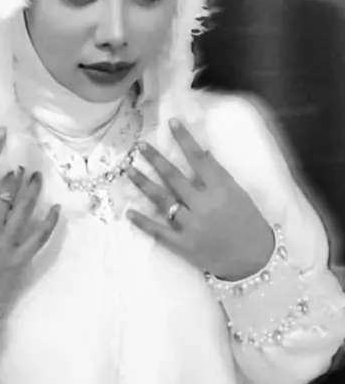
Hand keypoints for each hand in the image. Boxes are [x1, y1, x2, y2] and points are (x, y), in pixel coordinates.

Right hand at [0, 128, 59, 325]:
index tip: (3, 132)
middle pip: (8, 191)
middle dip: (16, 176)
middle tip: (21, 167)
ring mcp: (5, 242)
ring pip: (25, 209)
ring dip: (33, 190)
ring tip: (37, 177)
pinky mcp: (18, 259)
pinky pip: (38, 237)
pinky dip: (49, 222)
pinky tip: (55, 208)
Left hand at [126, 118, 273, 280]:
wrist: (255, 260)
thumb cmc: (249, 223)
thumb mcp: (240, 194)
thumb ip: (219, 174)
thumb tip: (202, 153)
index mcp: (221, 189)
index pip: (198, 158)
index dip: (185, 140)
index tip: (172, 123)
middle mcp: (203, 205)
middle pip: (174, 177)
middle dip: (155, 159)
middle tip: (140, 146)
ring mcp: (192, 225)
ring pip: (162, 200)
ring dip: (143, 183)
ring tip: (128, 169)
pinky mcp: (183, 245)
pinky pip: (159, 231)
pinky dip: (143, 222)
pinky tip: (129, 212)